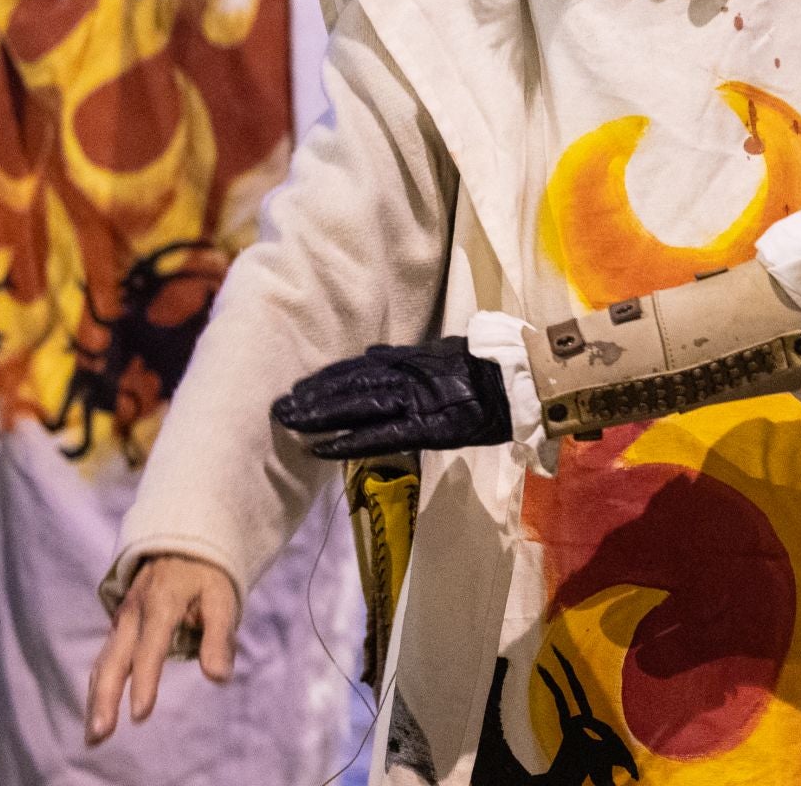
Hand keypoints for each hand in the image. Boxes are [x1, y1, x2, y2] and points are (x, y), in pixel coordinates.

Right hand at [86, 555, 237, 745]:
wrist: (180, 543)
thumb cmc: (206, 575)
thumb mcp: (222, 598)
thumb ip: (219, 637)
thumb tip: (219, 677)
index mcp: (161, 604)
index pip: (150, 648)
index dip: (145, 681)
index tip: (140, 714)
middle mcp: (134, 614)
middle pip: (114, 661)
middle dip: (105, 699)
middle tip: (100, 734)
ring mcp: (122, 621)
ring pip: (104, 663)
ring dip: (96, 699)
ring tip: (94, 735)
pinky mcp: (118, 627)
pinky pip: (105, 659)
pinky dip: (99, 686)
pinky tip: (97, 711)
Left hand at [272, 335, 512, 458]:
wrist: (522, 381)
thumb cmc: (491, 369)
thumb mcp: (445, 352)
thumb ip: (408, 356)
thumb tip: (373, 351)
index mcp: (412, 360)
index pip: (360, 368)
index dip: (327, 378)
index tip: (299, 386)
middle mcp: (406, 377)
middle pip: (349, 386)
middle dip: (312, 397)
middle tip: (278, 406)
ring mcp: (414, 400)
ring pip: (355, 407)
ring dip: (318, 415)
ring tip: (288, 422)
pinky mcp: (424, 426)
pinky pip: (378, 435)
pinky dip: (346, 442)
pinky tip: (319, 448)